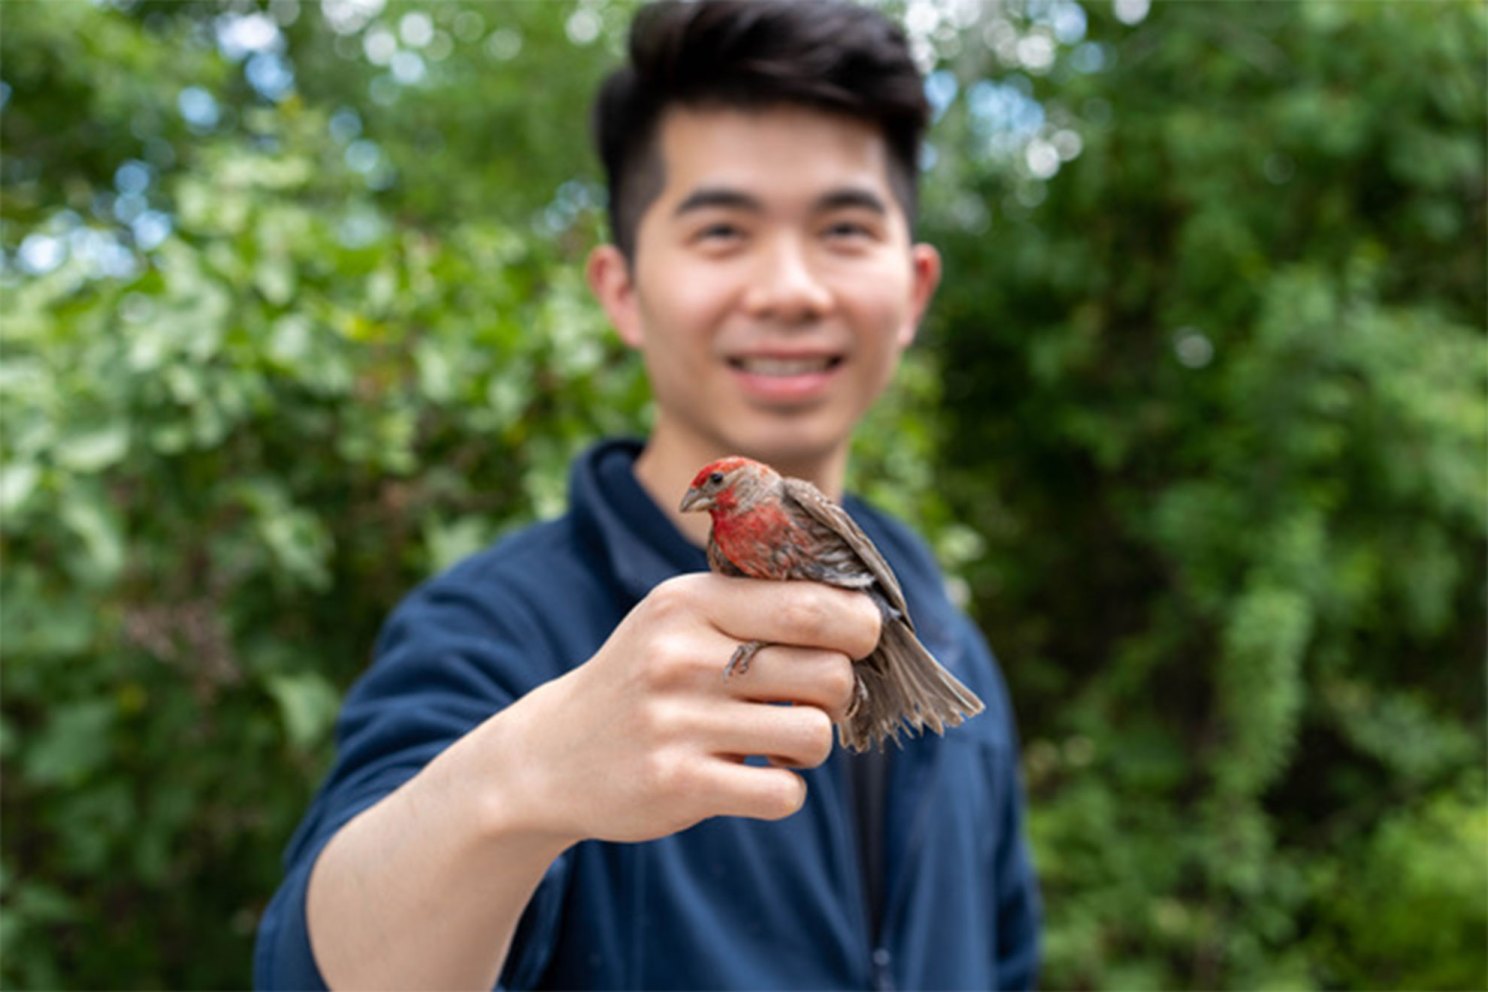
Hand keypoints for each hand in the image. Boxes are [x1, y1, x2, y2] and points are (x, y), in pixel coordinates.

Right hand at [480, 572, 879, 845]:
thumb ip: (757, 604)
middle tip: (815, 700)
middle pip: (827, 671)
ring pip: (813, 734)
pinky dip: (785, 792)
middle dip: (841, 692)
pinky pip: (783, 794)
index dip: (859, 626)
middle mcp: (681, 656)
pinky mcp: (677, 784)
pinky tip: (756, 779)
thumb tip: (864, 613)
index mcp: (691, 602)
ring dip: (814, 746)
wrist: (551, 756)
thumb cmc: (645, 679)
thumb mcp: (680, 618)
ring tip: (781, 743)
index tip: (859, 643)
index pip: (811, 605)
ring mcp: (677, 722)